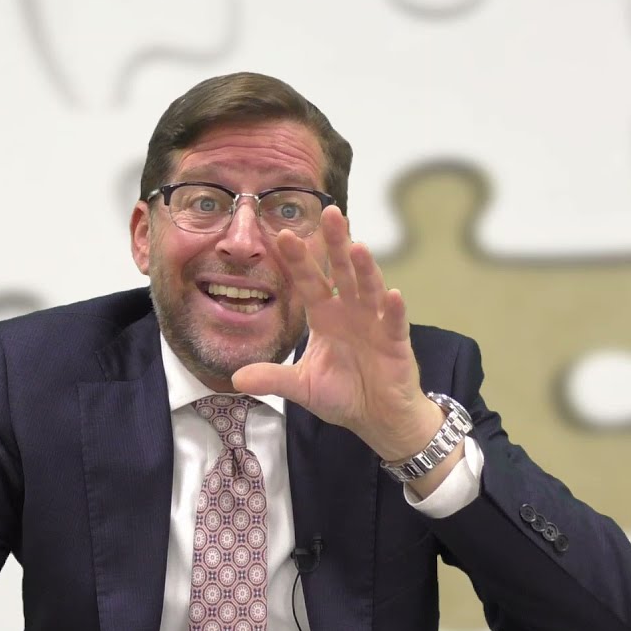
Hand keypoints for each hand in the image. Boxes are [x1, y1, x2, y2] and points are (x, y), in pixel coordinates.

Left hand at [232, 206, 442, 461]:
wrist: (378, 418)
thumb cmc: (343, 393)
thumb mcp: (301, 387)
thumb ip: (272, 378)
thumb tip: (234, 378)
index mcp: (325, 315)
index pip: (309, 281)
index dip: (298, 260)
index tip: (283, 234)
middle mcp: (350, 311)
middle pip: (341, 272)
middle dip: (335, 244)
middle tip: (330, 213)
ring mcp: (375, 324)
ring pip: (369, 289)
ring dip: (364, 269)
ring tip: (357, 247)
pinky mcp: (396, 343)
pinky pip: (395, 323)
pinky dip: (395, 310)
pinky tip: (393, 294)